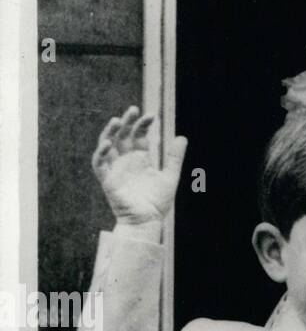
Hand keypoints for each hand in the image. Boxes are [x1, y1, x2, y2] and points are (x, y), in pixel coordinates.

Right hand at [92, 106, 187, 225]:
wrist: (147, 221)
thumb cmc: (157, 202)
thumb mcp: (169, 176)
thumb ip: (174, 158)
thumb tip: (182, 137)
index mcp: (140, 159)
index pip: (138, 136)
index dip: (143, 124)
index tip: (152, 114)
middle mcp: (126, 161)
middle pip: (122, 136)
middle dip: (126, 122)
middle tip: (133, 109)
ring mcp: (115, 169)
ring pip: (107, 146)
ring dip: (109, 133)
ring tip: (116, 120)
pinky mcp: (107, 180)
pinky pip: (99, 164)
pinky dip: (101, 153)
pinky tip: (107, 143)